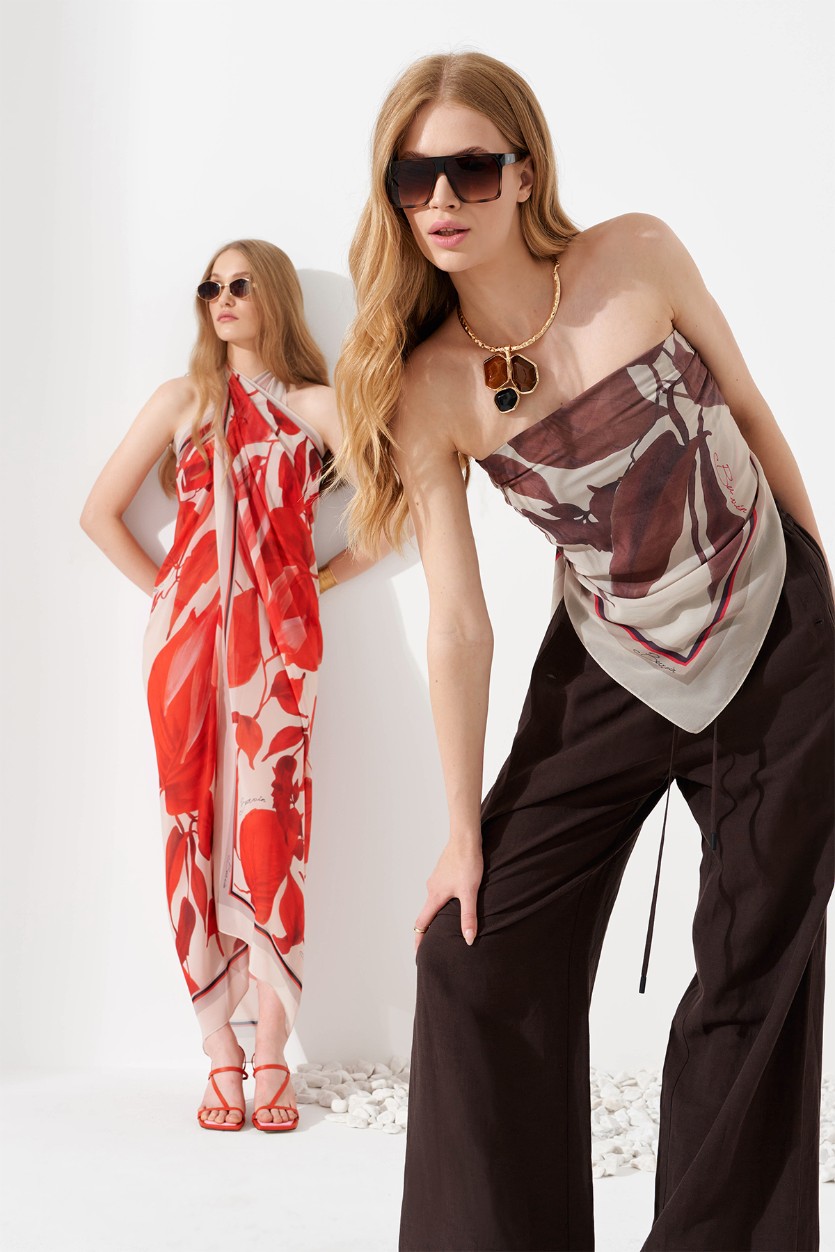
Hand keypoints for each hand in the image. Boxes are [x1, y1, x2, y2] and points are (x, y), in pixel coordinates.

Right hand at [414, 836, 483, 952]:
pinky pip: (441, 890)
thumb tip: (468, 939)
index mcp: (435, 896)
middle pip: (427, 913)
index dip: (420, 940)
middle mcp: (432, 888)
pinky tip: (455, 900)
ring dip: (438, 913)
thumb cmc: (467, 863)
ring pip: (435, 901)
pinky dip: (444, 900)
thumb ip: (468, 916)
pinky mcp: (444, 871)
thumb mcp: (470, 892)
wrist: (465, 838)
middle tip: (434, 943)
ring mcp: (437, 878)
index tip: (418, 953)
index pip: (422, 923)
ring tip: (446, 924)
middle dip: (429, 929)